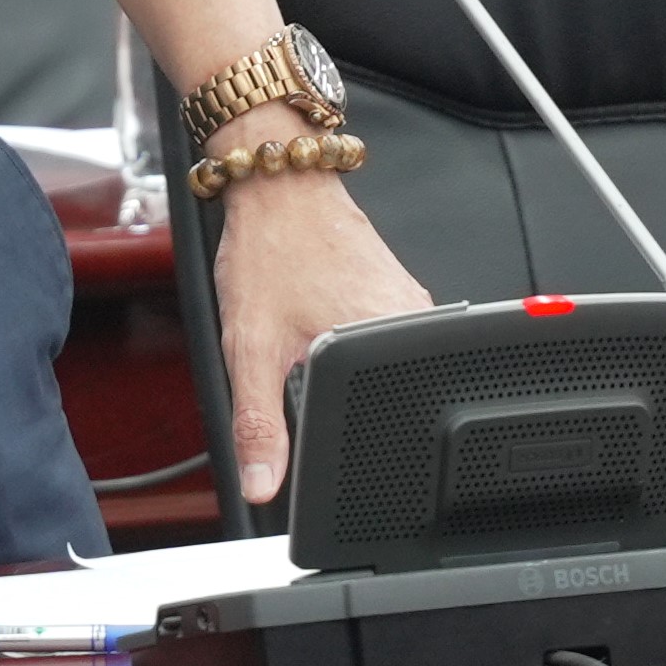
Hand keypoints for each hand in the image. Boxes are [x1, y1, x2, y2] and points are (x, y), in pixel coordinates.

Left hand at [208, 145, 430, 503]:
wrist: (276, 182)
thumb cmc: (269, 249)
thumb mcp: (252, 346)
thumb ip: (258, 422)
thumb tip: (262, 483)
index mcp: (387, 338)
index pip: (390, 423)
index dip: (350, 446)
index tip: (316, 437)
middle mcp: (412, 318)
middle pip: (387, 394)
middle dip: (342, 400)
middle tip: (299, 361)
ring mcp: (410, 303)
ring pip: (384, 365)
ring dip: (347, 369)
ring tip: (308, 335)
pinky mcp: (399, 291)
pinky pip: (384, 337)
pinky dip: (353, 344)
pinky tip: (322, 323)